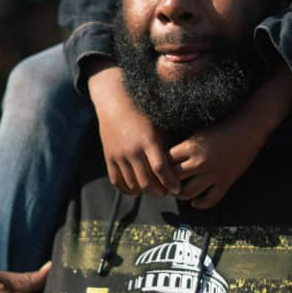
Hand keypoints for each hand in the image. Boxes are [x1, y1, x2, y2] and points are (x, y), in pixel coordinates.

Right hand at [88, 64, 179, 196]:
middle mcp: (132, 149)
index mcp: (148, 140)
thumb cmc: (143, 111)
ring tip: (153, 189)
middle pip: (146, 182)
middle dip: (158, 191)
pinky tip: (136, 190)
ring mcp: (118, 155)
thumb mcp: (159, 125)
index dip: (170, 182)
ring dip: (144, 191)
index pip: (160, 169)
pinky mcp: (109, 157)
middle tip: (166, 191)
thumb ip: (168, 145)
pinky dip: (127, 189)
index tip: (177, 189)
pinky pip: (117, 181)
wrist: (115, 101)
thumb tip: (183, 164)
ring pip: (132, 184)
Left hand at [169, 117, 264, 207]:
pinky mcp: (225, 182)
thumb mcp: (198, 133)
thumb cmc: (222, 128)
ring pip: (188, 192)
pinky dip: (200, 204)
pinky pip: (209, 200)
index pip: (166, 161)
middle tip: (168, 183)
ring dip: (181, 194)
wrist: (248, 130)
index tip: (162, 169)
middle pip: (174, 178)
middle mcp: (200, 161)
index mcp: (191, 146)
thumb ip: (184, 147)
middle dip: (168, 182)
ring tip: (180, 192)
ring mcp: (213, 173)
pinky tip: (196, 201)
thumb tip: (168, 158)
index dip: (162, 166)